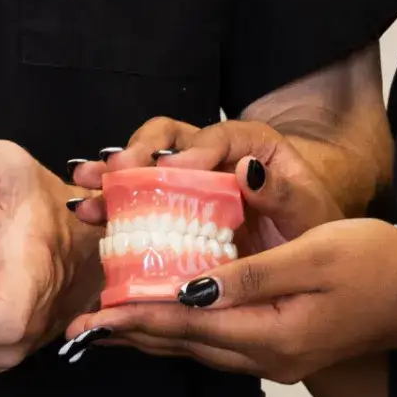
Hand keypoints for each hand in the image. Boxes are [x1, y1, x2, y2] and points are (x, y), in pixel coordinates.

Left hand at [59, 217, 396, 382]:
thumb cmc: (377, 264)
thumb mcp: (313, 258)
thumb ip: (249, 276)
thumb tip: (189, 288)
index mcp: (272, 336)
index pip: (186, 326)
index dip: (134, 318)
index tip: (91, 315)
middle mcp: (268, 357)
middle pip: (184, 345)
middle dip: (129, 334)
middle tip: (78, 326)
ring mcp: (277, 358)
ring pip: (198, 348)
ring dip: (151, 335)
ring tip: (105, 326)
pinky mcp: (284, 347)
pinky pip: (219, 342)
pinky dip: (183, 330)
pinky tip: (164, 318)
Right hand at [70, 117, 347, 255]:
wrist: (308, 259)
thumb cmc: (310, 231)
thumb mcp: (308, 213)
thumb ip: (283, 192)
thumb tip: (249, 169)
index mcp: (252, 146)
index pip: (219, 137)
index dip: (192, 151)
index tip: (171, 170)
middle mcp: (212, 155)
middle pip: (168, 139)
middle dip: (138, 153)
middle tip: (118, 171)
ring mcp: (186, 181)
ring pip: (142, 165)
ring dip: (111, 175)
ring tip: (86, 187)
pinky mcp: (169, 209)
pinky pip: (134, 199)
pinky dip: (109, 202)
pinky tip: (86, 210)